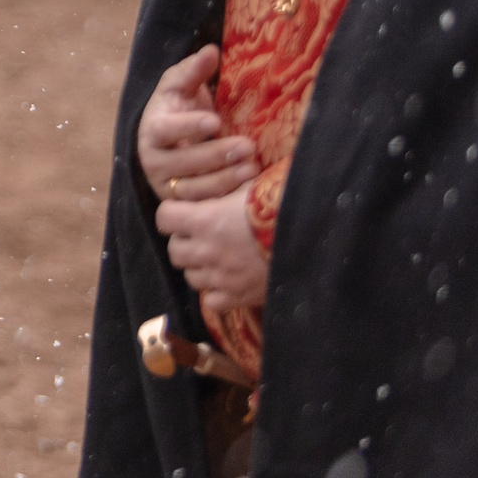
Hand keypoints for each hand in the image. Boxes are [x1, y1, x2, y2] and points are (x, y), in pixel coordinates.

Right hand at [136, 46, 256, 202]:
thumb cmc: (179, 111)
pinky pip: (202, 207)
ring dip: (224, 179)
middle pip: (181, 164)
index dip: (187, 127)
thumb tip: (212, 50)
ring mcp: (166, 186)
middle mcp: (153, 160)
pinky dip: (225, 199)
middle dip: (215, 156)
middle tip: (247, 146)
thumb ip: (193, 70)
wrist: (173, 144)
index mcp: (151, 129)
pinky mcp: (182, 204)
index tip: (215, 121)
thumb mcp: (181, 88)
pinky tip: (249, 188)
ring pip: (192, 189)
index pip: (163, 130)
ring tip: (252, 167)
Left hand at [155, 186, 268, 311]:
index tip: (183, 212)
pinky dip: (216, 293)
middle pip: (174, 250)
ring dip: (199, 267)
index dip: (172, 214)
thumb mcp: (248, 187)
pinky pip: (212, 301)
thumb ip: (224, 187)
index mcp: (204, 220)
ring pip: (190, 276)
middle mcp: (206, 250)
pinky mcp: (238, 297)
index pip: (164, 218)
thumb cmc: (280, 207)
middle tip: (201, 236)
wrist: (313, 238)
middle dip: (184, 242)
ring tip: (216, 258)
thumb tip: (216, 175)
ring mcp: (221, 277)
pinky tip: (228, 281)